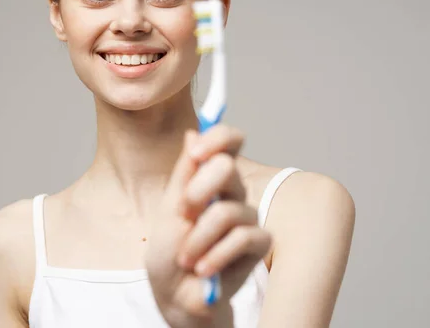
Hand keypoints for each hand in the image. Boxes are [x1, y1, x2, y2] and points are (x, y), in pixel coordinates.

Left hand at [145, 125, 271, 327]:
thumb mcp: (169, 211)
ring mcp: (248, 217)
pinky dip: (215, 256)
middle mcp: (232, 193)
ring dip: (198, 239)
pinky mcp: (260, 244)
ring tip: (186, 259)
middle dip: (198, 190)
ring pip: (227, 211)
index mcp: (209, 180)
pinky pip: (243, 238)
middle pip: (227, 167)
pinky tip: (203, 270)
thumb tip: (192, 132)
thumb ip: (184, 174)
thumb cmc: (171, 253)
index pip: (227, 142)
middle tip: (184, 211)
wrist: (178, 296)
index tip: (197, 151)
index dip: (218, 137)